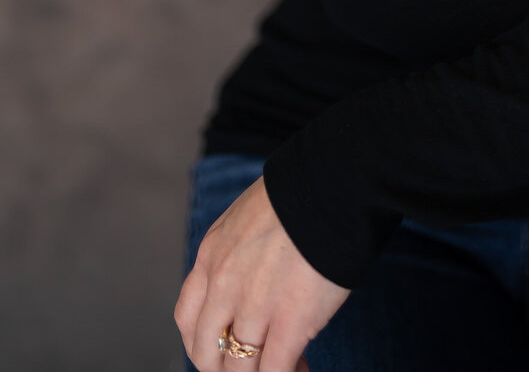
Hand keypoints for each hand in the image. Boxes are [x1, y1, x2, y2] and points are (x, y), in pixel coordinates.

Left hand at [174, 176, 349, 370]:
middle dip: (229, 366)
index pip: (187, 318)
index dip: (205, 342)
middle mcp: (224, 284)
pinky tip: (302, 367)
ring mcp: (255, 305)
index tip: (228, 345)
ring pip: (240, 368)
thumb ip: (241, 250)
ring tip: (292, 365)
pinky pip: (274, 371)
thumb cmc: (304, 189)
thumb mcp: (250, 214)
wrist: (335, 181)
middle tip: (256, 362)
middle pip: (207, 353)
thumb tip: (256, 275)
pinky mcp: (291, 322)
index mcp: (212, 254)